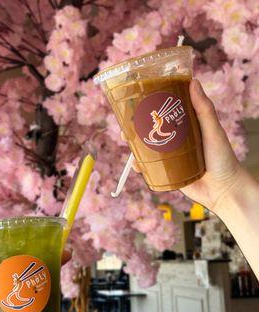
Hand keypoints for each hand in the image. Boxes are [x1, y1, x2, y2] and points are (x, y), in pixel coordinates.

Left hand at [0, 247, 70, 311]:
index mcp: (4, 281)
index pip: (23, 261)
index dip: (36, 251)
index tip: (48, 242)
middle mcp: (17, 292)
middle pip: (38, 275)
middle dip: (53, 266)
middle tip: (65, 258)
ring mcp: (25, 309)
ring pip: (45, 295)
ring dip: (56, 290)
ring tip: (62, 286)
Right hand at [130, 79, 242, 211]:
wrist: (223, 190)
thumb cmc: (223, 158)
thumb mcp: (213, 131)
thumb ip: (204, 109)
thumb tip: (193, 82)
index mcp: (184, 127)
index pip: (164, 115)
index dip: (149, 109)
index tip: (136, 103)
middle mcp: (175, 141)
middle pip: (150, 132)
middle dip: (135, 129)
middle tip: (125, 128)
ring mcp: (170, 157)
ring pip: (147, 149)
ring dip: (134, 147)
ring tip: (127, 144)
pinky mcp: (167, 173)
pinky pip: (150, 168)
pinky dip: (140, 167)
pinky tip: (136, 166)